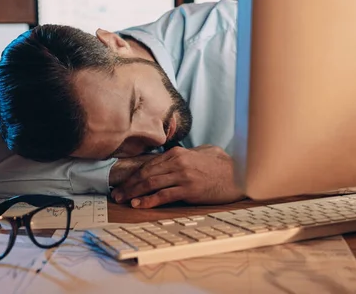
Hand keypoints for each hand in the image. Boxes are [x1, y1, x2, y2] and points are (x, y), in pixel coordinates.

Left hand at [111, 145, 244, 207]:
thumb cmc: (220, 164)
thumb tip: (167, 158)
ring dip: (134, 192)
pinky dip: (149, 200)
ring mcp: (183, 176)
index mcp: (177, 152)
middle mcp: (177, 162)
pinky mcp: (189, 189)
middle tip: (117, 193)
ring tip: (123, 199)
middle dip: (129, 184)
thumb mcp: (199, 152)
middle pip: (146, 174)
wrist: (239, 174)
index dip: (133, 174)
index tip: (123, 182)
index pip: (149, 164)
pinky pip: (164, 195)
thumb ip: (182, 155)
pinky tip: (138, 204)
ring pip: (151, 184)